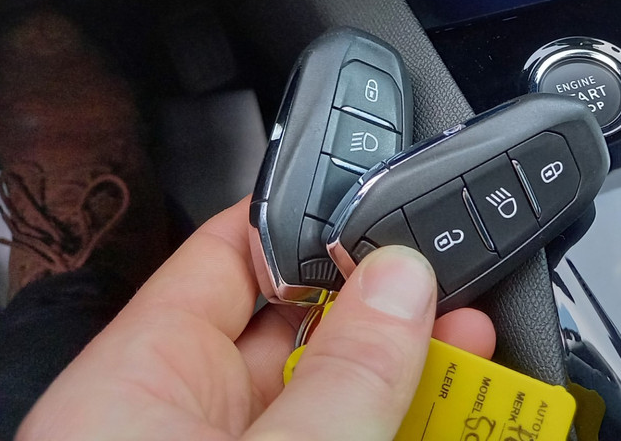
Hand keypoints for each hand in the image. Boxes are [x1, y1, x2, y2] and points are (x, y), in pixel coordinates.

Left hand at [17, 196, 495, 440]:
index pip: (231, 251)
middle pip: (305, 327)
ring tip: (481, 353)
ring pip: (341, 396)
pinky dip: (406, 426)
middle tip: (459, 291)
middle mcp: (184, 422)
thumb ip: (344, 373)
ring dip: (416, 375)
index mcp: (140, 383)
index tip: (391, 202)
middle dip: (391, 308)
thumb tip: (401, 278)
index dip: (315, 215)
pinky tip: (460, 412)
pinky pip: (354, 438)